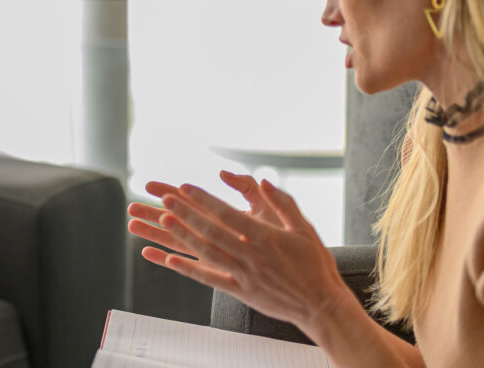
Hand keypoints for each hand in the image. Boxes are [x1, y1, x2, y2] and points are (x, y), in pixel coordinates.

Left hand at [128, 174, 349, 337]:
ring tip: (162, 221)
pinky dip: (189, 269)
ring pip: (207, 253)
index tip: (185, 187)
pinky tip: (169, 260)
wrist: (321, 305)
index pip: (228, 214)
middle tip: (164, 199)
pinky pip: (210, 279)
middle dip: (186, 214)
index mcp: (266, 237)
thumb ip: (282, 202)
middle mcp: (252, 255)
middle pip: (212, 231)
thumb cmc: (314, 264)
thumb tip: (264, 180)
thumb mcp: (304, 228)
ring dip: (183, 236)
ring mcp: (244, 274)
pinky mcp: (241, 291)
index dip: (205, 200)